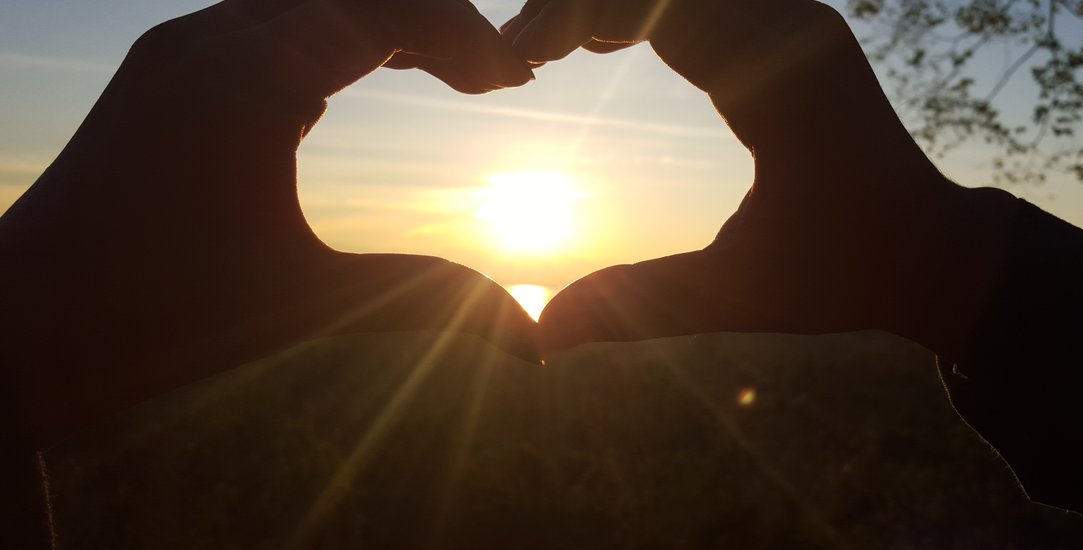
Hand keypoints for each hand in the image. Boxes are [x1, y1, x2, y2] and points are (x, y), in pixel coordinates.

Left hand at [0, 0, 536, 448]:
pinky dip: (332, 37)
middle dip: (437, 22)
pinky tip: (361, 82)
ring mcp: (180, 47)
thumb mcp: (309, 301)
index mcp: (250, 76)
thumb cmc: (161, 316)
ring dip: (385, 24)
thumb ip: (429, 299)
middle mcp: (210, 38)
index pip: (387, 10)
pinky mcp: (164, 70)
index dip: (466, 37)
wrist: (24, 326)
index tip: (518, 85)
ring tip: (450, 78)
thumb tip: (533, 342)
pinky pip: (267, 20)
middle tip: (496, 79)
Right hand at [511, 0, 1018, 357]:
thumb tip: (538, 337)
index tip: (515, 62)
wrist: (930, 247)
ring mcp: (797, 17)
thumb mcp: (737, 295)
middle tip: (515, 56)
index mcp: (783, 83)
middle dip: (578, 3)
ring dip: (608, 4)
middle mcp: (795, 27)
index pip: (661, 5)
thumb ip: (636, 304)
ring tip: (541, 49)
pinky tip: (597, 43)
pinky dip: (643, 6)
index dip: (576, 15)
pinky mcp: (792, 24)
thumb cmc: (843, 275)